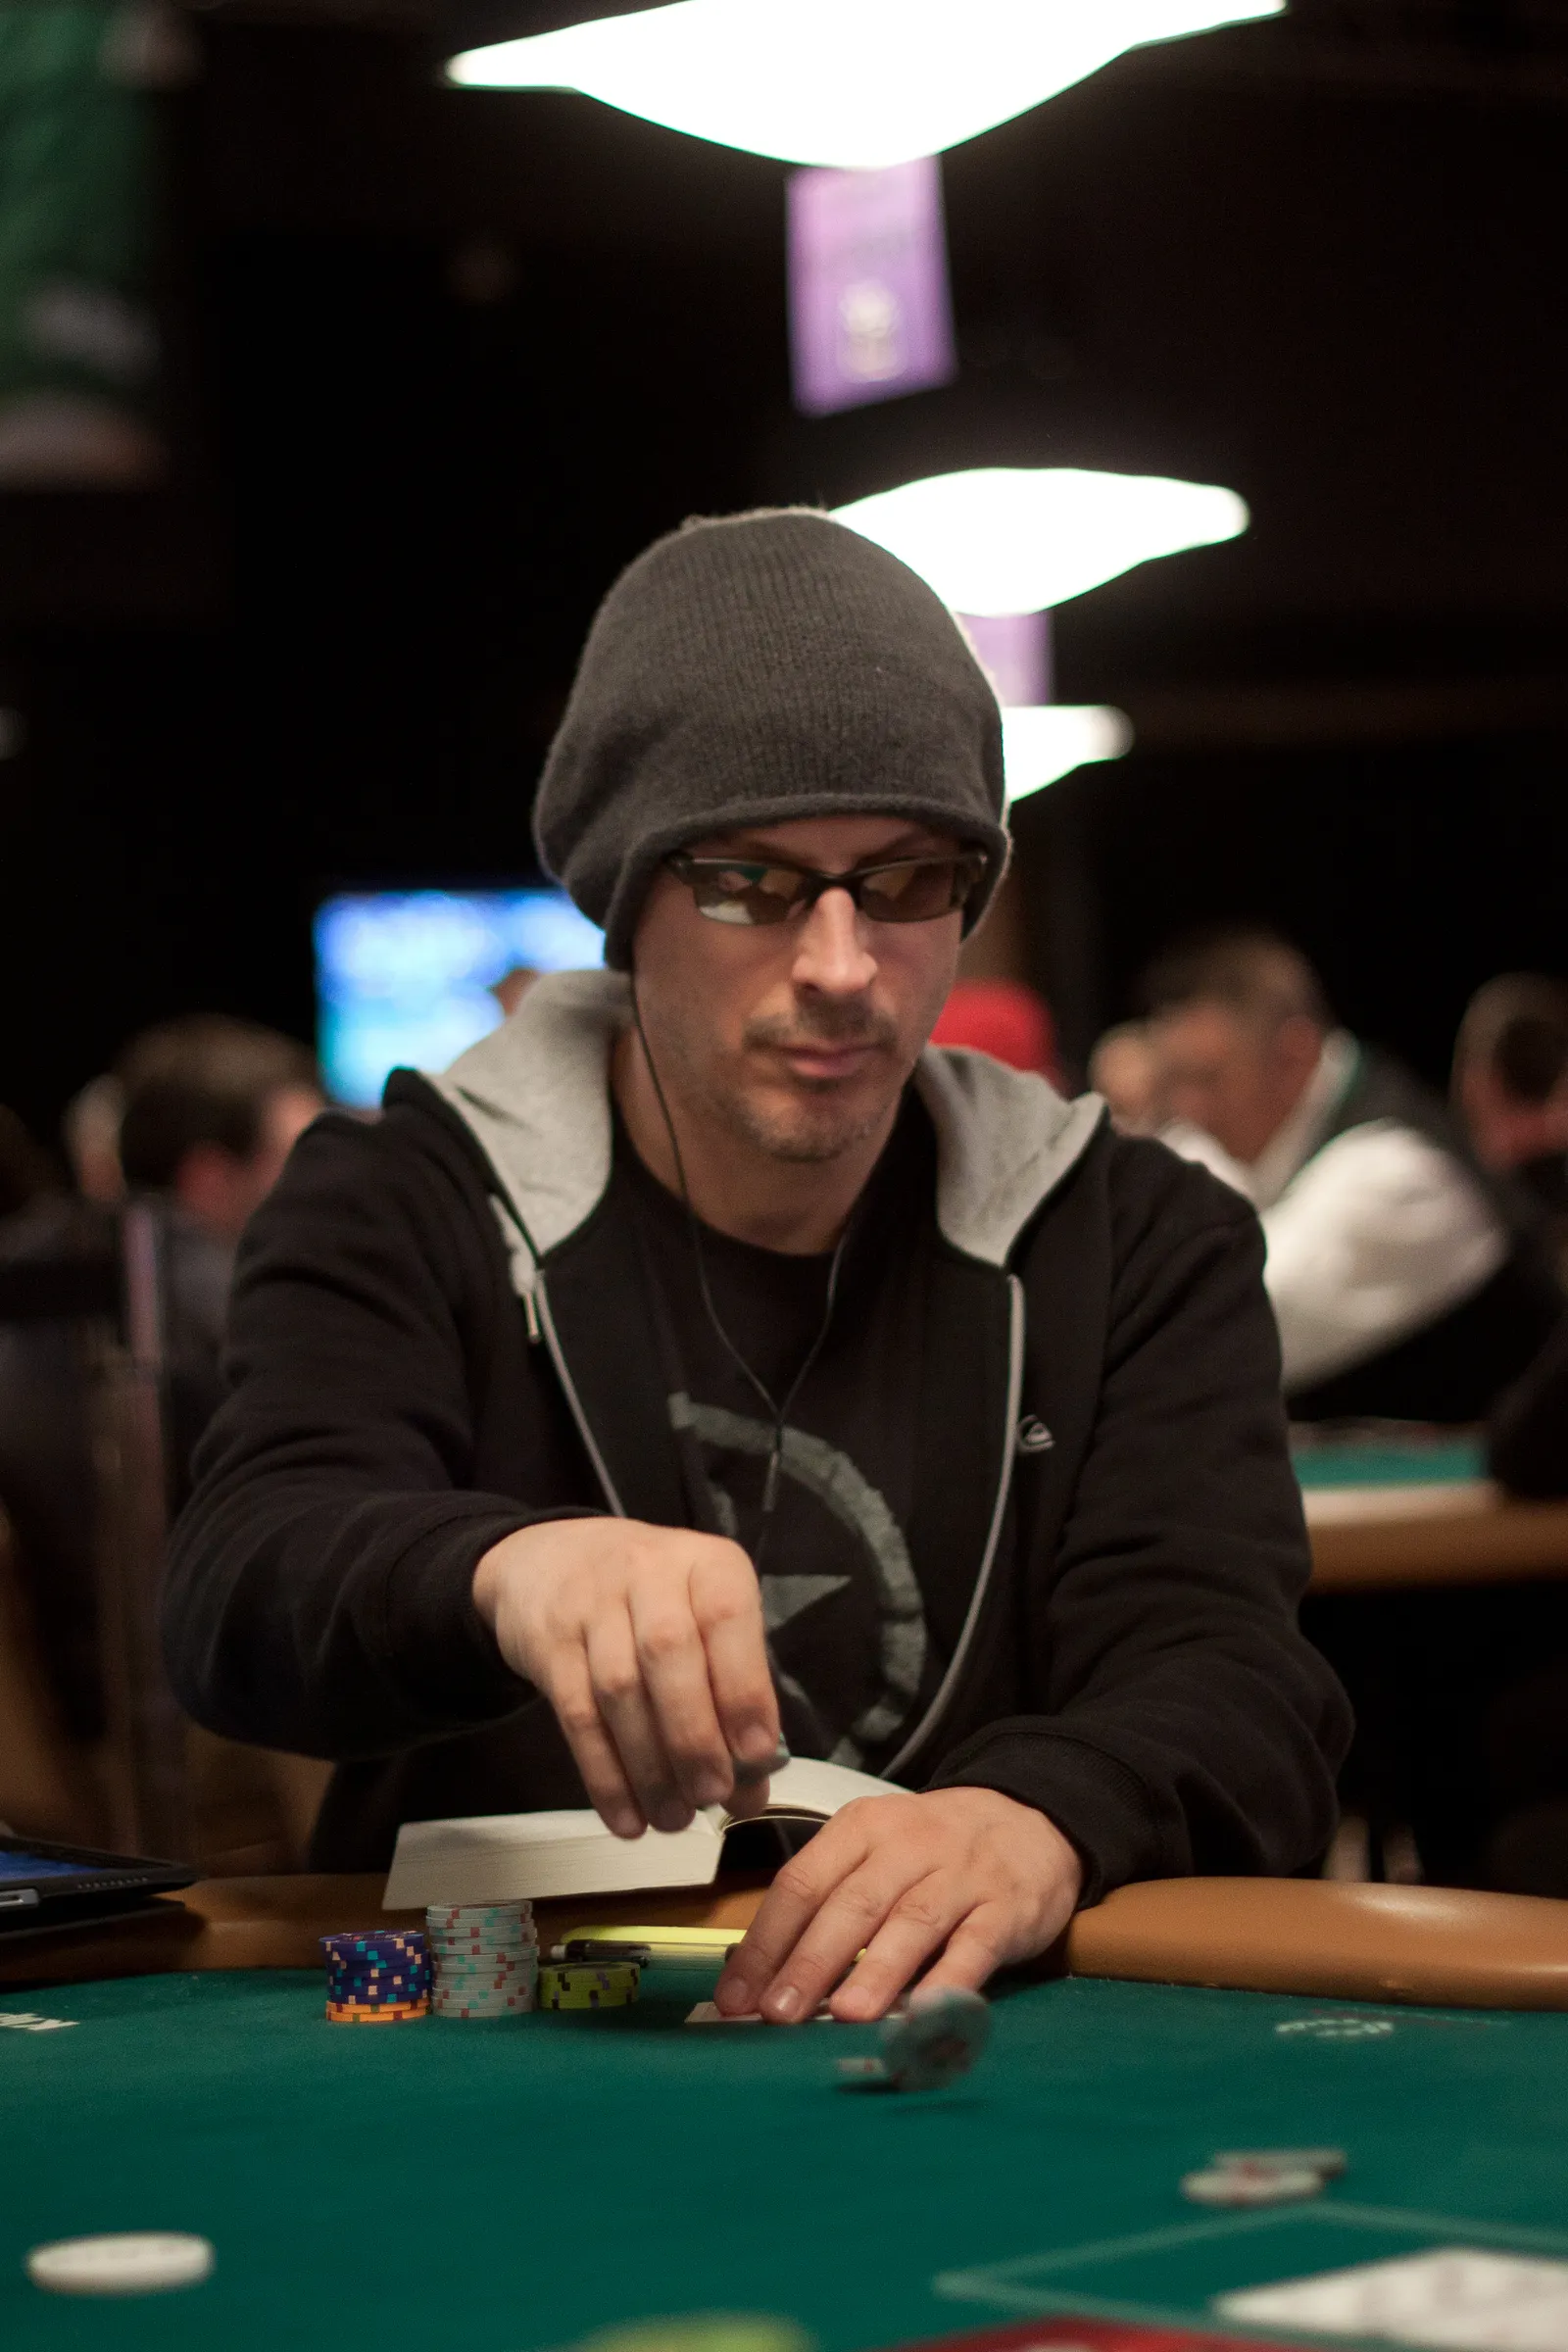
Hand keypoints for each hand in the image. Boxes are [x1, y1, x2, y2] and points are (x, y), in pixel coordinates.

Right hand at [472, 1518, 780, 1838]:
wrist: (550, 1559)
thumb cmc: (654, 1599)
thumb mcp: (702, 1621)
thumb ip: (731, 1694)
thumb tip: (751, 1789)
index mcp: (705, 1564)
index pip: (727, 1617)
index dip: (743, 1688)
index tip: (756, 1754)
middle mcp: (647, 1572)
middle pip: (668, 1654)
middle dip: (693, 1735)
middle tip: (712, 1796)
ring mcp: (590, 1604)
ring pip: (619, 1690)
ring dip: (649, 1767)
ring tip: (673, 1820)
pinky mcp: (548, 1644)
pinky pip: (576, 1716)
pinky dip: (604, 1775)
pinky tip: (627, 1819)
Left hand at [713, 1786, 1081, 2023]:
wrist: (1029, 1820)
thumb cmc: (932, 1851)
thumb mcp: (875, 1852)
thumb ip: (828, 1903)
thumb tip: (763, 1975)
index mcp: (861, 1828)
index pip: (802, 1882)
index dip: (766, 1941)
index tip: (735, 1997)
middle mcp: (907, 1845)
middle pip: (851, 1903)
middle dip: (810, 1961)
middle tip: (778, 2013)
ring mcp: (960, 1875)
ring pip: (912, 1922)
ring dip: (877, 1970)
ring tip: (847, 2015)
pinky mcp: (1006, 1908)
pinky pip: (976, 1946)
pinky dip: (952, 1980)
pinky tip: (928, 2012)